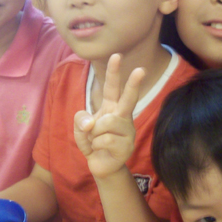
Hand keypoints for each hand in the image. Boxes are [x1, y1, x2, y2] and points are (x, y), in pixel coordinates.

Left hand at [74, 53, 144, 178]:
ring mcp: (127, 131)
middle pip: (128, 99)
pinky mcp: (127, 146)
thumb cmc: (93, 142)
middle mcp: (122, 116)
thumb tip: (91, 124)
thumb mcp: (81, 128)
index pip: (112, 87)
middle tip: (141, 70)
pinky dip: (95, 145)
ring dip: (93, 134)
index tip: (116, 55)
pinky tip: (100, 150)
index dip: (113, 72)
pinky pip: (103, 140)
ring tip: (96, 141)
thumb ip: (80, 120)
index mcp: (111, 107)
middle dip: (134, 84)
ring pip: (105, 124)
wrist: (100, 165)